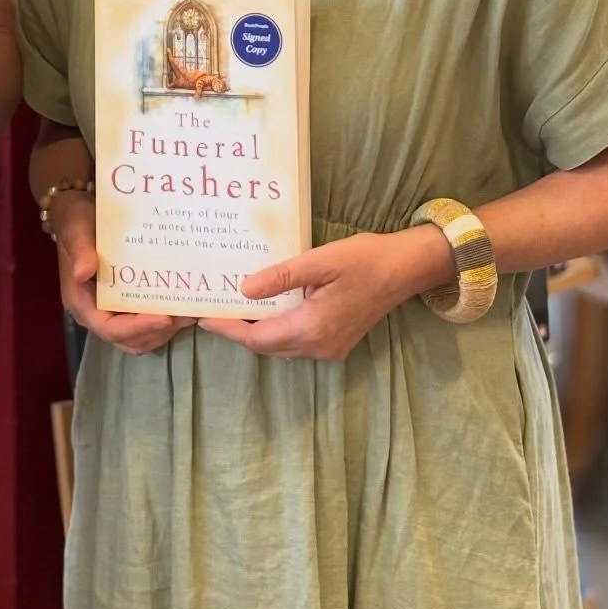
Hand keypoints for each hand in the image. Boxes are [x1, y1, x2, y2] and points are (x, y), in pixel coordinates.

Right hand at [49, 191, 190, 357]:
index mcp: (82, 302)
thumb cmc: (76, 221)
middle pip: (128, 340)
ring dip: (164, 331)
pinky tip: (180, 305)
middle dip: (158, 332)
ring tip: (189, 312)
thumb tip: (83, 272)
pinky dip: (162, 322)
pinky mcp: (122, 304)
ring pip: (139, 338)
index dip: (139, 328)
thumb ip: (80, 250)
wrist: (78, 212)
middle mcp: (95, 312)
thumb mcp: (76, 230)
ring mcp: (110, 310)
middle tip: (186, 314)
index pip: (110, 329)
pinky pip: (143, 324)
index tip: (166, 317)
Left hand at [200, 229, 446, 360]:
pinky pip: (296, 343)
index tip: (203, 317)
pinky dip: (276, 330)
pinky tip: (267, 309)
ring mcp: (329, 349)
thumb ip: (280, 277)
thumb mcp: (319, 261)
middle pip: (266, 345)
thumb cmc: (364, 259)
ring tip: (233, 308)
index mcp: (311, 328)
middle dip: (238, 330)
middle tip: (213, 309)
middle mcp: (318, 346)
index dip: (228, 329)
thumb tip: (243, 290)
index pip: (257, 337)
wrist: (404, 270)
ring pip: (281, 347)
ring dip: (257, 331)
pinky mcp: (336, 344)